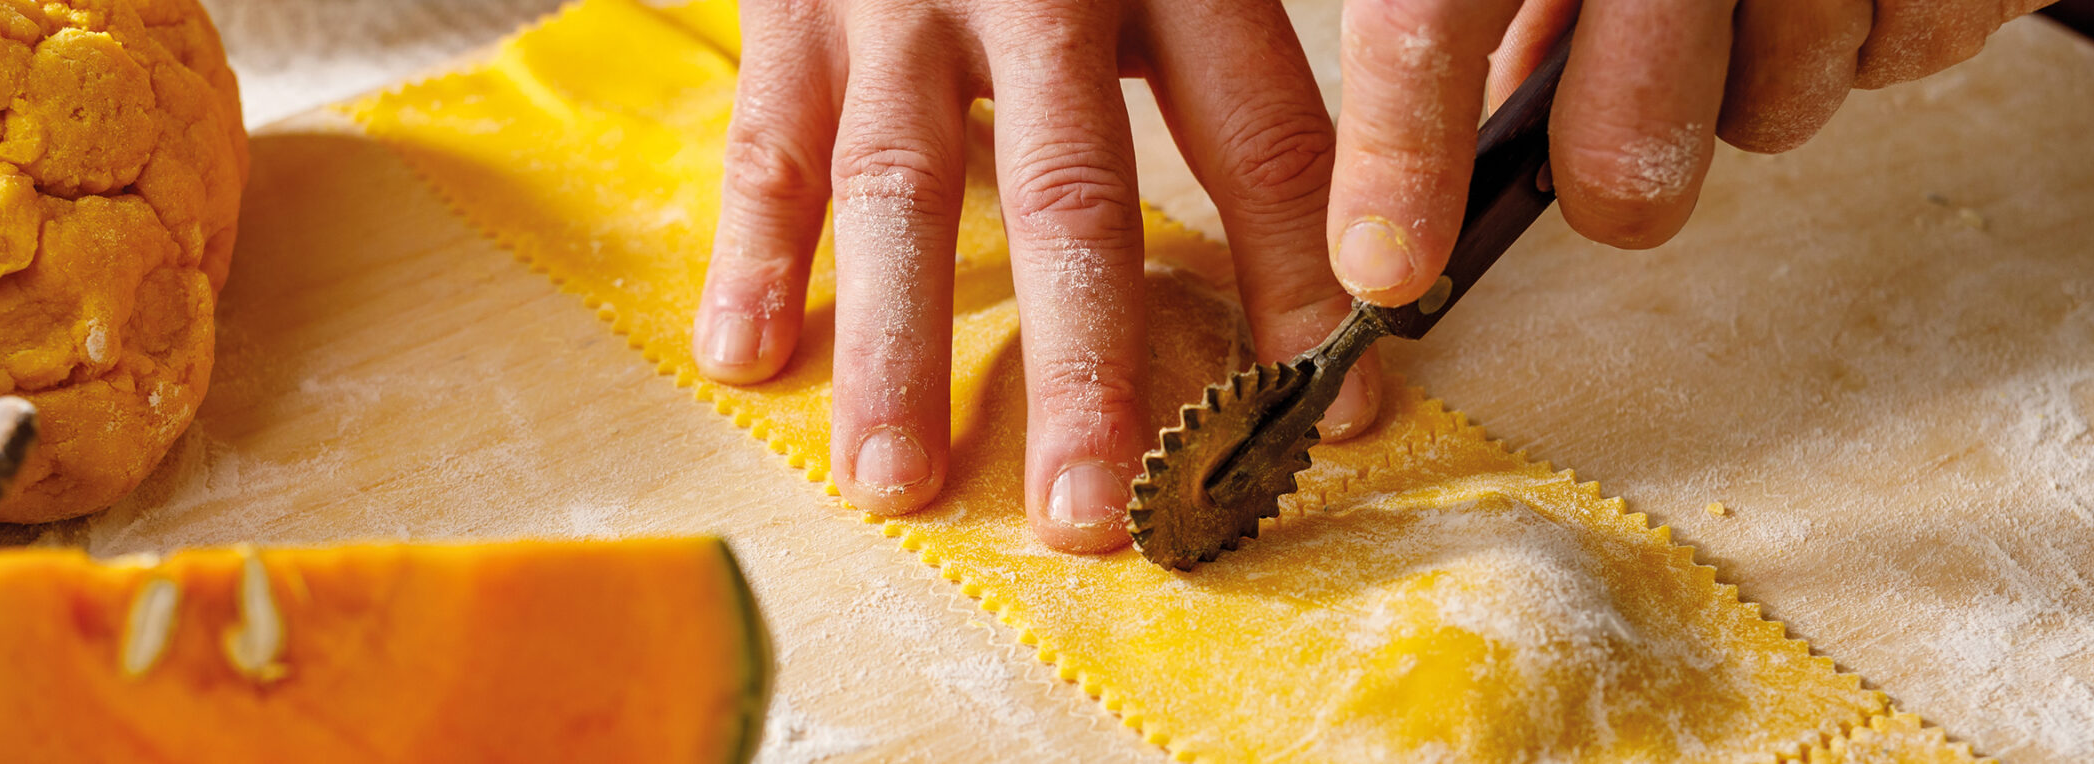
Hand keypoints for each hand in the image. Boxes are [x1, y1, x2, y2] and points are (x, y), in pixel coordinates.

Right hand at [691, 0, 1382, 552]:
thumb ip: (1239, 57)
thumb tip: (1348, 255)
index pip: (1260, 138)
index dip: (1299, 283)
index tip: (1330, 414)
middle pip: (1071, 192)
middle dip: (1080, 366)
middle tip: (1089, 513)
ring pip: (900, 183)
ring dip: (894, 346)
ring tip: (898, 482)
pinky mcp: (794, 4)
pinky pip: (768, 138)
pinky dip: (754, 250)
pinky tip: (746, 358)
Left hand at [1325, 0, 2053, 304]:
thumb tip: (1479, 103)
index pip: (1433, 13)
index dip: (1404, 156)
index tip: (1386, 261)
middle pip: (1629, 140)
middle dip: (1612, 184)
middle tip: (1608, 174)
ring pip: (1775, 112)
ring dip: (1756, 83)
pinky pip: (1900, 59)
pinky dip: (1872, 31)